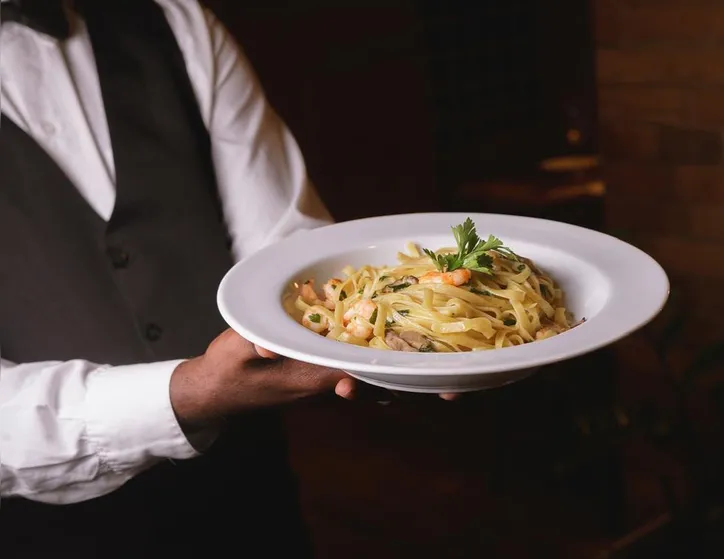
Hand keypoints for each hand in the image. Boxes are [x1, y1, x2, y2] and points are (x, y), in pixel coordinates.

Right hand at [170, 329, 459, 427]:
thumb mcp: (234, 353)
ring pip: (373, 379)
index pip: (358, 375)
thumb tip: (267, 346)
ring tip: (445, 381)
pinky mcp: (323, 373)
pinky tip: (406, 359)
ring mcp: (327, 378)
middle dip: (411, 383)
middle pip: (377, 381)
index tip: (423, 374)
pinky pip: (360, 371)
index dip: (391, 373)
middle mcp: (326, 379)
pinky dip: (384, 368)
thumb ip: (251, 345)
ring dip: (404, 378)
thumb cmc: (226, 371)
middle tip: (453, 388)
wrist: (217, 392)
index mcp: (309, 376)